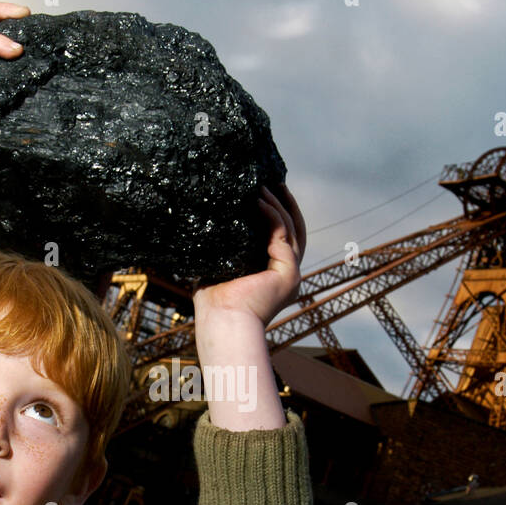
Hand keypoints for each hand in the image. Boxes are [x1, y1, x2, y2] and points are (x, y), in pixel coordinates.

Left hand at [194, 183, 306, 326]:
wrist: (222, 323)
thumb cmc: (214, 303)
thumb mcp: (219, 268)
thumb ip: (223, 248)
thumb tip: (210, 223)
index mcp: (274, 276)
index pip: (283, 238)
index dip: (278, 214)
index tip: (267, 193)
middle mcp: (288, 275)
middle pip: (295, 230)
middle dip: (286, 204)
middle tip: (275, 181)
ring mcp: (291, 274)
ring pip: (292, 229)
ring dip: (278, 205)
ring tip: (263, 186)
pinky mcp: (288, 273)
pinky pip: (282, 235)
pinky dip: (272, 216)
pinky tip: (258, 202)